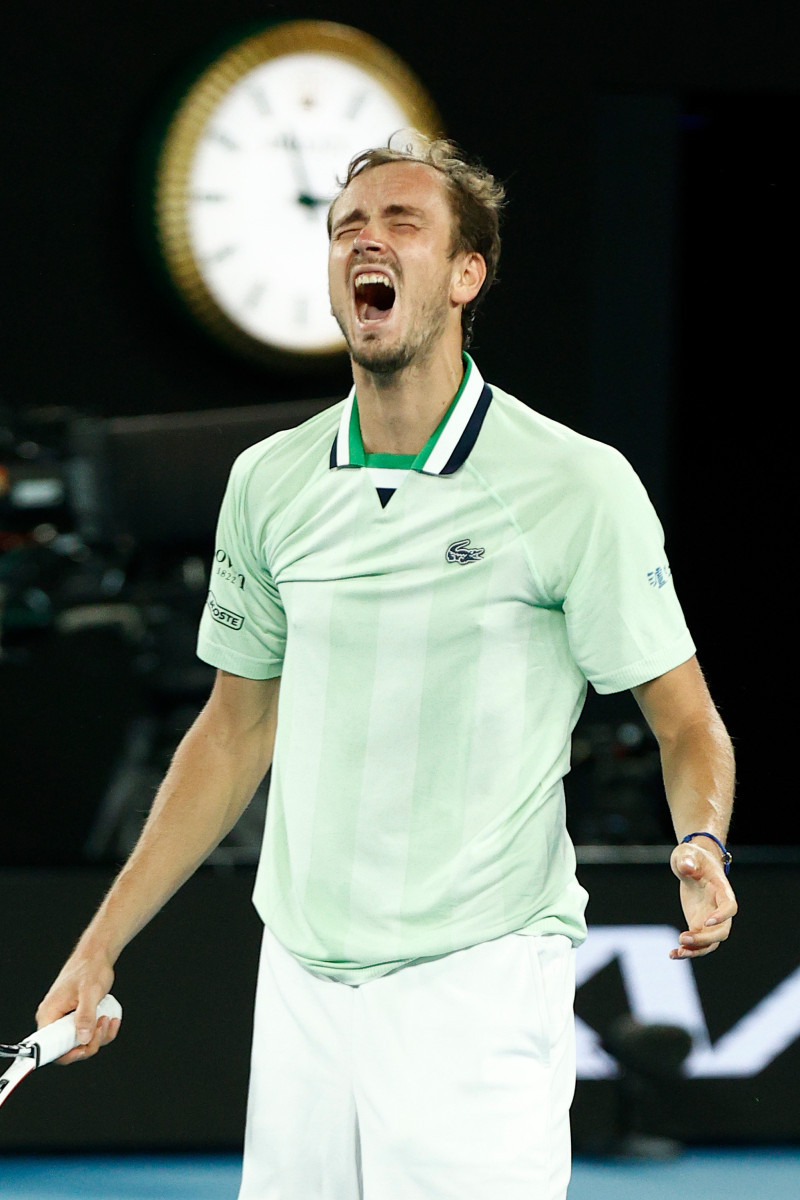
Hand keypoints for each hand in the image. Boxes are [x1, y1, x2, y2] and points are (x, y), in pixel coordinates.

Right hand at [35, 951, 119, 1064]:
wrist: (96, 956)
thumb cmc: (90, 968)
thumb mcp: (90, 992)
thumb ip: (85, 1015)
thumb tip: (83, 1039)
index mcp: (49, 1014)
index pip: (50, 1048)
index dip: (67, 1054)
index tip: (84, 1048)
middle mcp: (53, 1019)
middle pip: (67, 1048)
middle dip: (89, 1042)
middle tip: (102, 1026)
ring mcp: (65, 1019)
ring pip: (80, 1042)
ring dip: (98, 1036)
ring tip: (107, 1018)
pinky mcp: (76, 1018)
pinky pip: (87, 1033)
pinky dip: (101, 1031)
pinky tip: (110, 1020)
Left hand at [669, 839, 737, 958]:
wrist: (693, 863)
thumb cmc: (692, 856)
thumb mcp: (687, 853)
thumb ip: (687, 860)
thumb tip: (688, 867)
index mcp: (722, 889)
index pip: (730, 906)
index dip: (722, 916)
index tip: (706, 921)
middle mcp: (719, 908)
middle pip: (722, 931)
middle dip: (705, 939)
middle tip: (683, 937)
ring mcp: (710, 918)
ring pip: (711, 942)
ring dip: (697, 950)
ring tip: (678, 952)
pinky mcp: (699, 924)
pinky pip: (698, 943)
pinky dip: (688, 950)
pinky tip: (673, 954)